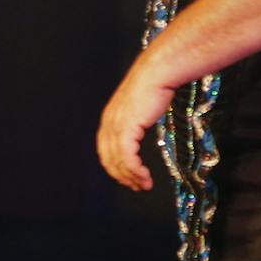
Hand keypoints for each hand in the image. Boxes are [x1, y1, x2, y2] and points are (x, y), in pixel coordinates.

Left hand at [97, 67, 173, 191]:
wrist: (155, 74)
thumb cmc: (152, 87)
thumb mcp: (139, 106)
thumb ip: (135, 119)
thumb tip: (141, 127)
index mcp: (109, 119)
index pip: (105, 150)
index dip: (114, 166)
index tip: (127, 177)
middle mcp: (108, 124)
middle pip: (109, 159)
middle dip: (121, 176)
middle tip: (136, 186)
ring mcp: (116, 127)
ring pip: (118, 161)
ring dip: (131, 176)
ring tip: (143, 185)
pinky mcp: (127, 129)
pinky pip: (127, 157)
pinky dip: (135, 170)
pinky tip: (144, 176)